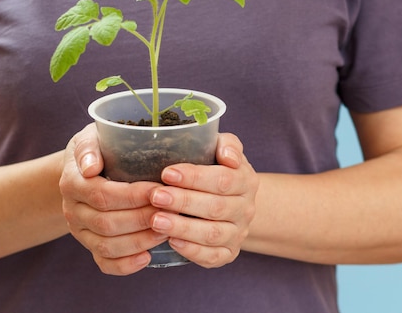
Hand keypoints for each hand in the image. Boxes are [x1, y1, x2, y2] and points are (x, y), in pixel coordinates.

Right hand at [59, 124, 166, 274]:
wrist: (84, 169)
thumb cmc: (97, 148)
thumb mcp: (91, 137)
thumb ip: (89, 148)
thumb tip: (90, 167)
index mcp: (72, 182)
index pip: (102, 194)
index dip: (132, 196)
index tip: (159, 189)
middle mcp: (72, 210)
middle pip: (106, 223)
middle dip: (142, 219)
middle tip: (171, 211)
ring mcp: (80, 231)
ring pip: (106, 246)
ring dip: (139, 241)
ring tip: (166, 231)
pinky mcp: (90, 246)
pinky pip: (104, 263)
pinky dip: (126, 265)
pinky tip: (148, 257)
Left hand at [148, 133, 258, 267]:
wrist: (235, 201)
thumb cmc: (219, 169)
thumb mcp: (225, 150)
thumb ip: (227, 145)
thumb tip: (227, 155)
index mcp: (246, 181)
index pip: (223, 179)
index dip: (195, 177)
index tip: (167, 173)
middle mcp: (246, 209)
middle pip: (216, 207)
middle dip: (183, 201)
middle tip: (156, 196)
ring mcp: (238, 233)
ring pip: (212, 234)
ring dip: (182, 228)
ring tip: (155, 220)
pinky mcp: (228, 253)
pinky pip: (212, 256)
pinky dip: (191, 251)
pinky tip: (170, 241)